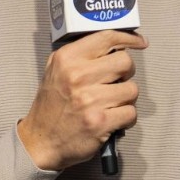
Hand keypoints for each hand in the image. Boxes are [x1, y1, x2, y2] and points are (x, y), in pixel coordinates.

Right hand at [18, 30, 147, 170]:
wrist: (40, 141)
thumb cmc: (51, 107)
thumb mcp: (55, 70)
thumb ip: (80, 55)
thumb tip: (115, 45)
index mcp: (67, 59)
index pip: (107, 37)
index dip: (128, 38)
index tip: (139, 42)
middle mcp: (77, 76)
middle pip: (125, 62)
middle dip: (125, 74)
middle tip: (114, 83)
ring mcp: (89, 100)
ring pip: (132, 89)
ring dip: (125, 99)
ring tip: (110, 104)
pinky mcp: (100, 122)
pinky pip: (131, 112)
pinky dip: (125, 118)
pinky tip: (111, 119)